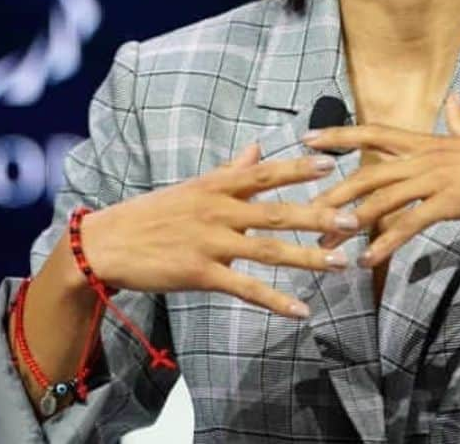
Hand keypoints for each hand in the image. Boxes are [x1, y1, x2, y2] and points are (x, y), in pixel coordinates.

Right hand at [78, 146, 359, 317]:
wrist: (106, 243)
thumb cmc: (153, 213)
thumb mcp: (194, 185)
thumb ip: (231, 169)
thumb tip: (258, 147)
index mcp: (218, 186)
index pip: (266, 173)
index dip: (299, 168)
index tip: (333, 163)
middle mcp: (220, 210)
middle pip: (277, 211)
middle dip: (317, 214)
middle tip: (353, 219)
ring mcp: (211, 242)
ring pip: (268, 249)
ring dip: (307, 257)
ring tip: (340, 263)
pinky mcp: (202, 273)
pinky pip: (246, 288)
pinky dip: (275, 300)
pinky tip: (301, 310)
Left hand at [303, 92, 459, 267]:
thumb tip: (454, 100)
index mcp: (428, 141)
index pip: (373, 132)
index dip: (338, 134)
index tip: (307, 137)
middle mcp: (426, 157)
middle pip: (367, 172)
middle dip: (333, 192)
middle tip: (304, 212)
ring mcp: (437, 179)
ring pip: (382, 199)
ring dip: (351, 224)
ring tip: (326, 247)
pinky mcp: (450, 202)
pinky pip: (409, 224)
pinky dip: (386, 243)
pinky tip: (369, 261)